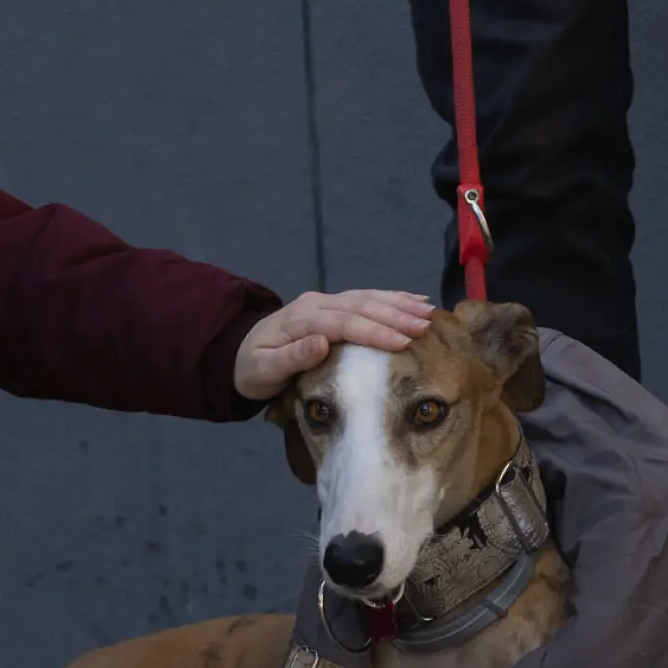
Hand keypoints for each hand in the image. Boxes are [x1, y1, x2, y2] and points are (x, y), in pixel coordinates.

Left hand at [234, 290, 434, 400]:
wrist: (239, 355)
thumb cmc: (253, 369)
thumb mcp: (263, 370)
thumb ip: (291, 358)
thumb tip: (321, 343)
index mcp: (301, 319)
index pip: (343, 322)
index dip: (374, 331)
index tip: (402, 343)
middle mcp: (315, 304)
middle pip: (361, 306)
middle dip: (396, 315)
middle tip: (426, 326)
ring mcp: (325, 301)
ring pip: (367, 297)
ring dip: (399, 303)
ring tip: (428, 311)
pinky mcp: (333, 305)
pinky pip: (366, 298)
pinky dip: (392, 298)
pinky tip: (415, 299)